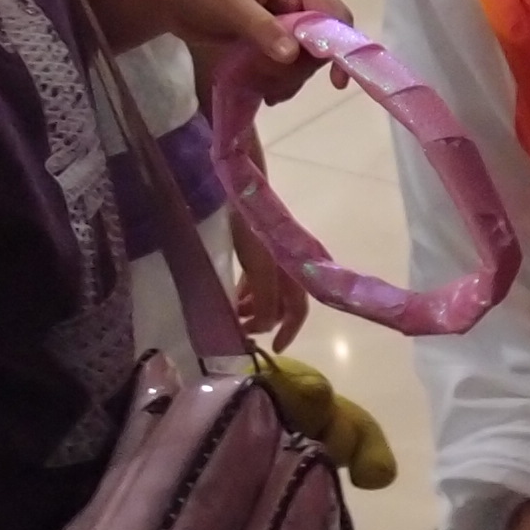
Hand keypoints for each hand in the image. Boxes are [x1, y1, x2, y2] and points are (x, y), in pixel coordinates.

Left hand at [77, 0, 344, 93]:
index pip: (335, 14)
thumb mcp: (228, 6)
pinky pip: (289, 61)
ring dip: (287, 77)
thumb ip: (262, 28)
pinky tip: (261, 88)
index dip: (341, 46)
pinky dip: (278, 78)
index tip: (335, 82)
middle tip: (270, 81)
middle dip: (300, 67)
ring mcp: (285, 15)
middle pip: (324, 41)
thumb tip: (294, 53)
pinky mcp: (271, 33)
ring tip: (259, 85)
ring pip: (307, 57)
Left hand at [230, 206, 310, 347]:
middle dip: (264, 320)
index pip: (297, 309)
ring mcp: (273, 254)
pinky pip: (258, 276)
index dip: (289, 331)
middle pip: (282, 302)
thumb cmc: (248, 222)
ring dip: (253, 306)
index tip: (273, 349)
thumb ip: (262, 297)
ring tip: (232, 314)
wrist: (238, 181)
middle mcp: (287, 264)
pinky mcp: (259, 245)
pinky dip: (248, 290)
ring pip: (268, 290)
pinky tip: (232, 294)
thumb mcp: (257, 264)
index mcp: (291, 269)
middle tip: (240, 330)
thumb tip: (263, 326)